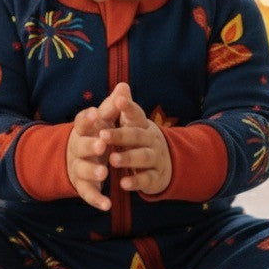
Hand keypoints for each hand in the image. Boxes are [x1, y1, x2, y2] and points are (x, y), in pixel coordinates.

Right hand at [66, 106, 112, 210]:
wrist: (77, 157)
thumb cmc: (95, 133)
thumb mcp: (104, 120)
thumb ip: (113, 106)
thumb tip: (124, 86)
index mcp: (83, 130)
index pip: (81, 123)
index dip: (88, 119)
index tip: (96, 114)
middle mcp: (78, 148)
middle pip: (81, 146)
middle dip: (90, 146)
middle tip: (102, 145)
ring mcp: (79, 167)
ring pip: (82, 169)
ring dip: (92, 171)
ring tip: (104, 173)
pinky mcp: (83, 185)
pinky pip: (88, 193)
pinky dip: (96, 199)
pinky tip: (107, 205)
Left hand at [98, 82, 171, 196]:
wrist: (165, 164)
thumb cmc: (140, 140)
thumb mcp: (133, 125)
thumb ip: (125, 108)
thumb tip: (122, 85)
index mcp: (143, 125)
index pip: (136, 114)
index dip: (128, 107)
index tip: (118, 100)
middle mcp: (151, 140)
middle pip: (136, 136)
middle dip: (120, 135)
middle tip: (103, 134)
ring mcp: (155, 158)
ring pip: (143, 157)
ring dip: (128, 158)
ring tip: (112, 159)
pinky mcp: (154, 178)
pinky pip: (146, 179)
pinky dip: (135, 182)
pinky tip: (123, 184)